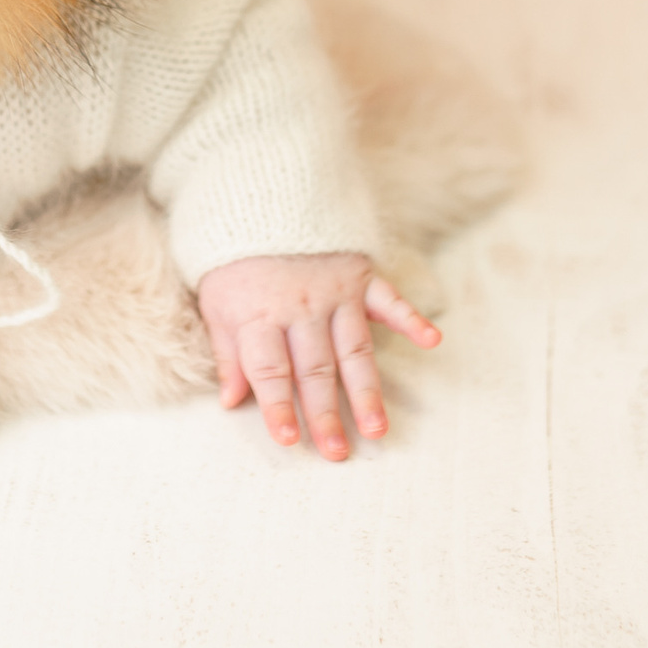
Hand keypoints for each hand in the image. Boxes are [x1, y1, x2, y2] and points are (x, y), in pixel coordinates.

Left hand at [195, 251, 440, 460]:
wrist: (259, 195)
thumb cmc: (232, 258)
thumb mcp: (216, 302)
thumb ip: (227, 352)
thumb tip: (230, 401)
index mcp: (260, 315)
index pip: (270, 370)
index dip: (278, 406)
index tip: (289, 440)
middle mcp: (300, 308)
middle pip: (314, 369)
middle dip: (325, 413)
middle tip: (336, 452)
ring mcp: (334, 292)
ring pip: (353, 349)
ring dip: (365, 390)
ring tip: (377, 428)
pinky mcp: (358, 274)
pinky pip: (388, 298)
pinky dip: (411, 317)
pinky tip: (431, 339)